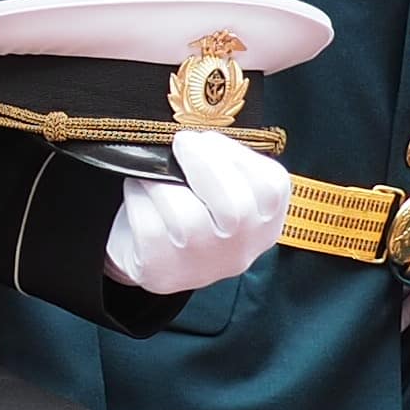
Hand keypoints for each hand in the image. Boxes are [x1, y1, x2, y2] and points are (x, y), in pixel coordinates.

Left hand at [105, 127, 295, 296]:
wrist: (147, 254)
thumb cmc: (189, 207)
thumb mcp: (221, 186)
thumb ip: (225, 163)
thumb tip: (199, 140)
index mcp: (264, 225)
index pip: (271, 190)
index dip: (238, 156)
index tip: (208, 139)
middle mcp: (239, 251)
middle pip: (236, 208)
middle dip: (205, 164)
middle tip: (182, 142)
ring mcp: (201, 267)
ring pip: (188, 219)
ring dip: (163, 183)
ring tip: (152, 173)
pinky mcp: (162, 271)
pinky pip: (150, 227)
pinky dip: (139, 199)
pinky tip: (139, 195)